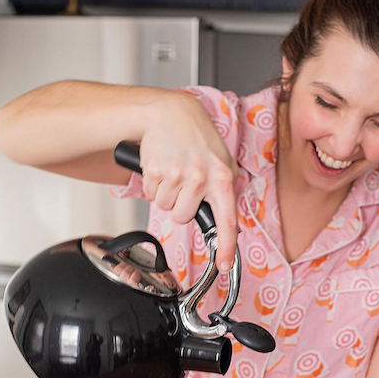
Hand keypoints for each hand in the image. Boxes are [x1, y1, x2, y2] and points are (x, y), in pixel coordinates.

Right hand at [139, 92, 238, 271]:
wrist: (171, 112)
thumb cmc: (198, 137)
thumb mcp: (222, 161)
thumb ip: (224, 190)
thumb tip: (228, 224)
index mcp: (222, 178)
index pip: (227, 221)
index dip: (227, 247)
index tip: (224, 265)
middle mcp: (200, 178)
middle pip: (183, 217)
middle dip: (180, 205)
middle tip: (184, 183)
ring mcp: (176, 175)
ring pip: (165, 207)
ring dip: (166, 194)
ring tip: (174, 170)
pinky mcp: (155, 171)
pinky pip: (150, 194)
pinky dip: (153, 184)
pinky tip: (162, 166)